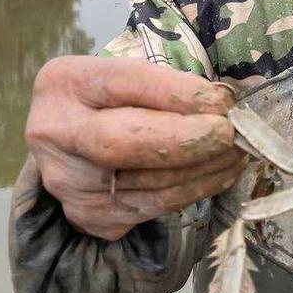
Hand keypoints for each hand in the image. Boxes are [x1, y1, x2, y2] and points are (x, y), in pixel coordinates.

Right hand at [25, 55, 246, 239]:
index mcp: (64, 83)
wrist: (76, 143)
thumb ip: (168, 85)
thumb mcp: (130, 76)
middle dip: (185, 140)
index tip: (220, 100)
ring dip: (202, 168)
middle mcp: (53, 134)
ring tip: (238, 151)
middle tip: (231, 133)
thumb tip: (223, 104)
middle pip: (119, 143)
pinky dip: (193, 190)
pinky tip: (221, 173)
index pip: (122, 84)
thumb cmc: (114, 99)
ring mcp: (67, 182)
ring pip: (144, 183)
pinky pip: (151, 207)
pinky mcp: (89, 216)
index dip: (174, 94)